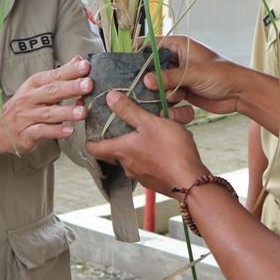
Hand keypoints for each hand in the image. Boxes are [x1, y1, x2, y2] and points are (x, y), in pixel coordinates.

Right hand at [0, 56, 92, 155]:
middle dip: (71, 87)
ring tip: (83, 112)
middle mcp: (30, 98)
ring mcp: (27, 116)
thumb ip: (61, 75)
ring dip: (66, 112)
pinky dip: (55, 131)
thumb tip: (80, 60)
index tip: (86, 66)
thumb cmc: (25, 105)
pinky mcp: (26, 134)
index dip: (70, 71)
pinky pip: (41, 132)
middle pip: (52, 91)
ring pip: (48, 113)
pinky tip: (69, 131)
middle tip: (88, 84)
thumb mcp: (39, 86)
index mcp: (34, 84)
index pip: (54, 75)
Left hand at [86, 90, 208, 196]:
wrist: (191, 181)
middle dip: (116, 143)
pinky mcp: (155, 182)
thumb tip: (110, 98)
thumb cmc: (171, 151)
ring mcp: (142, 176)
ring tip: (147, 137)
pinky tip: (162, 151)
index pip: (95, 149)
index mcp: (122, 150)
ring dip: (136, 150)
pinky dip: (150, 159)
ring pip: (132, 161)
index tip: (89, 135)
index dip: (90, 141)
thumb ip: (130, 110)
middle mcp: (128, 166)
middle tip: (120, 130)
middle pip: (114, 154)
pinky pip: (147, 168)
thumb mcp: (150, 122)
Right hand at [144, 36, 246, 114]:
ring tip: (171, 96)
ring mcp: (178, 75)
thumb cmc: (221, 75)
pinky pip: (167, 95)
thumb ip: (170, 77)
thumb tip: (147, 80)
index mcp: (179, 45)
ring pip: (158, 83)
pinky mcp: (182, 90)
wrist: (239, 93)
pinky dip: (168, 101)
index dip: (138, 51)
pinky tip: (175, 105)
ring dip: (161, 92)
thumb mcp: (194, 73)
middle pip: (151, 66)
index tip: (123, 61)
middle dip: (147, 78)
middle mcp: (176, 59)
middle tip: (140, 87)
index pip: (152, 44)